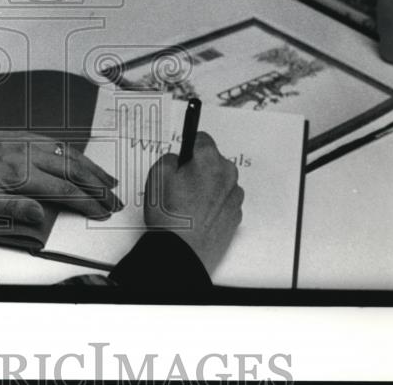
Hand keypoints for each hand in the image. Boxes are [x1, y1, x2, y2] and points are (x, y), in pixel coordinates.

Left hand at [0, 126, 121, 225]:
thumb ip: (13, 208)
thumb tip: (40, 215)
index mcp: (20, 173)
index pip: (65, 190)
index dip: (87, 202)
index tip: (101, 211)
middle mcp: (29, 155)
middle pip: (74, 171)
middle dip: (99, 186)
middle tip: (115, 200)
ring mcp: (29, 142)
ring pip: (70, 155)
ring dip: (93, 169)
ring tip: (110, 182)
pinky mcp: (26, 135)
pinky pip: (59, 143)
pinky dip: (77, 153)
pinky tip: (84, 161)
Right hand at [143, 132, 243, 273]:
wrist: (182, 254)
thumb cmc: (170, 217)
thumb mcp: (157, 176)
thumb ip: (169, 158)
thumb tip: (177, 158)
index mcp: (210, 162)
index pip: (202, 138)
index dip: (188, 147)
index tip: (183, 155)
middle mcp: (227, 176)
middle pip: (213, 161)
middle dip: (198, 168)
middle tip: (180, 184)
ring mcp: (234, 197)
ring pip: (219, 181)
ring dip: (207, 186)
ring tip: (187, 203)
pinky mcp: (235, 215)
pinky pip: (224, 200)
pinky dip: (213, 203)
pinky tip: (197, 215)